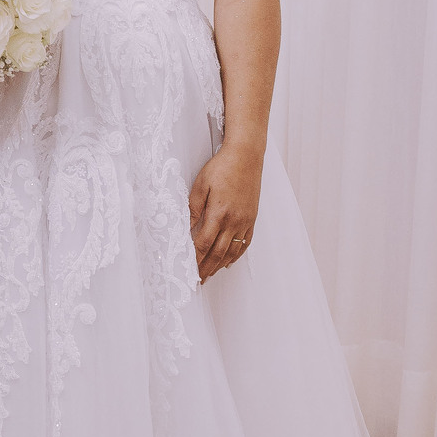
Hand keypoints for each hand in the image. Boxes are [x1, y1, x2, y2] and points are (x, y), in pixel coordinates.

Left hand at [188, 141, 261, 280]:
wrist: (246, 156)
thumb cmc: (221, 167)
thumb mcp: (200, 185)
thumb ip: (192, 209)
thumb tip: (184, 229)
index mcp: (219, 213)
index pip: (203, 243)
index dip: (194, 259)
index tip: (187, 270)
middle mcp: (234, 221)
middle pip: (218, 252)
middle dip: (206, 268)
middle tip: (198, 280)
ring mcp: (245, 221)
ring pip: (232, 250)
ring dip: (220, 265)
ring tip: (210, 274)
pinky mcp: (252, 218)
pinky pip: (245, 242)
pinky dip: (236, 255)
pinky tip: (229, 261)